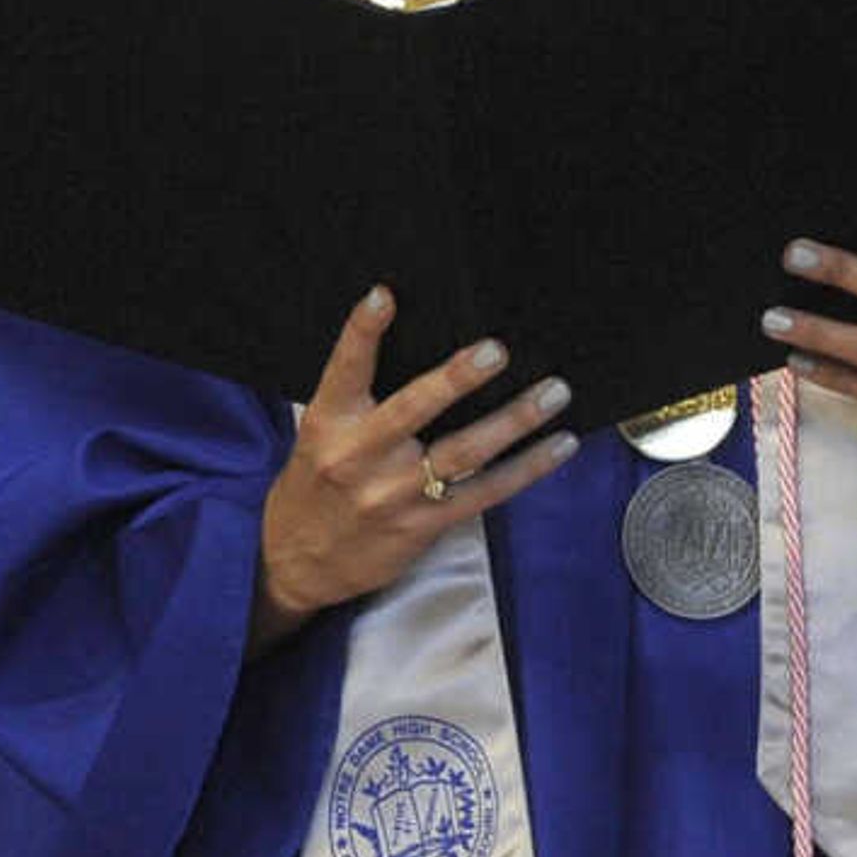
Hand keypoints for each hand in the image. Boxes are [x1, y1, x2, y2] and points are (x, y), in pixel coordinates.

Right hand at [255, 287, 578, 647]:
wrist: (298, 561)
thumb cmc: (319, 481)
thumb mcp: (322, 431)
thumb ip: (361, 394)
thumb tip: (422, 340)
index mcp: (330, 423)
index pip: (345, 369)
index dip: (362, 331)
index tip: (384, 295)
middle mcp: (359, 457)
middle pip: (413, 411)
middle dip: (456, 379)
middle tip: (497, 350)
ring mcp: (393, 495)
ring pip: (463, 453)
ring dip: (514, 421)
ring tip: (554, 392)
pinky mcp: (422, 526)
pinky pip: (484, 494)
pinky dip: (526, 469)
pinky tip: (558, 445)